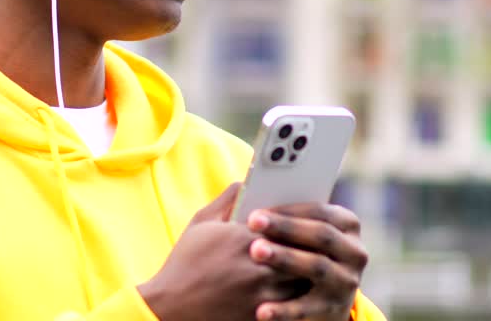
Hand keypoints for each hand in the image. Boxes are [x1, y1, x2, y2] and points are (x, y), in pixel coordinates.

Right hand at [138, 183, 303, 320]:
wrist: (171, 306)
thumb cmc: (185, 262)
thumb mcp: (201, 223)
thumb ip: (227, 200)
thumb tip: (248, 182)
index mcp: (243, 236)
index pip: (288, 222)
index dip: (302, 220)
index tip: (308, 217)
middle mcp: (256, 264)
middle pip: (301, 250)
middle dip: (311, 245)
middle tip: (320, 240)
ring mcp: (261, 292)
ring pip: (302, 279)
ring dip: (308, 271)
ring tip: (313, 264)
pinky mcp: (261, 315)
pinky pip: (292, 304)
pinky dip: (299, 296)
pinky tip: (297, 288)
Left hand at [245, 203, 367, 320]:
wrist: (315, 298)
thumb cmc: (295, 251)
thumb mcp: (297, 233)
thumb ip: (283, 214)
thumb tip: (249, 192)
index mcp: (347, 224)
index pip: (320, 210)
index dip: (289, 208)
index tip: (258, 208)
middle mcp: (354, 252)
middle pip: (321, 234)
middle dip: (286, 227)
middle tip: (252, 223)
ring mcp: (347, 282)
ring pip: (318, 266)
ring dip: (286, 257)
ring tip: (256, 252)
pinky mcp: (334, 310)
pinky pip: (308, 309)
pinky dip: (284, 309)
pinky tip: (260, 309)